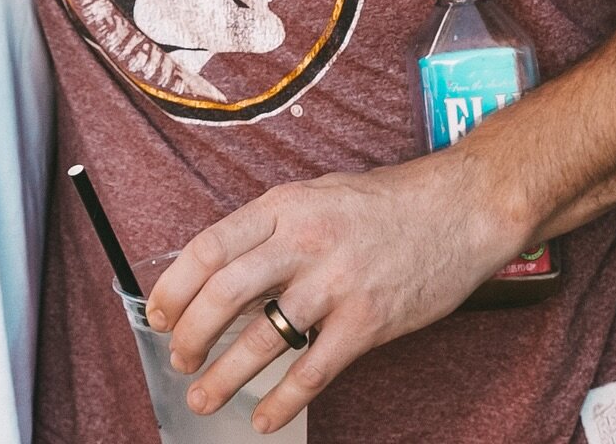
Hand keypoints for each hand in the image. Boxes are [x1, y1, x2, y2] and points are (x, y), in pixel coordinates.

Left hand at [145, 152, 522, 434]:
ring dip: (224, 375)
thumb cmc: (383, 204)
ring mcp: (336, 283)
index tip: (158, 313)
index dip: (175, 285)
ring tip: (202, 398)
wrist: (457, 211)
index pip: (210, 247)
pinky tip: (262, 419)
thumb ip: (272, 230)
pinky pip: (313, 370)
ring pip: (263, 337)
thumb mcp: (315, 196)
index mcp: (283, 207)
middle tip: (179, 358)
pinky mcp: (368, 322)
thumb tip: (222, 269)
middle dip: (192, 333)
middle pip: (226, 292)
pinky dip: (282, 400)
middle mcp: (303, 242)